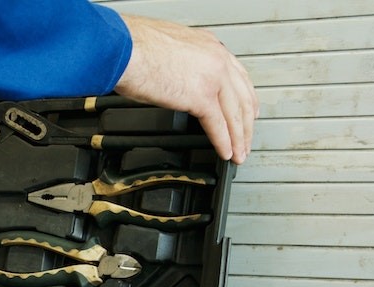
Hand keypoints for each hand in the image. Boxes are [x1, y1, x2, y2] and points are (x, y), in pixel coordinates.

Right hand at [114, 15, 257, 163]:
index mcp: (209, 45)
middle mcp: (216, 59)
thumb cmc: (134, 47)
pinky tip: (226, 152)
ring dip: (239, 137)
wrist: (125, 49)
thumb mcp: (169, 49)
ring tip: (239, 153)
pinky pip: (218, 125)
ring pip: (234, 113)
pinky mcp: (201, 97)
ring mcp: (212, 78)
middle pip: (242, 96)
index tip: (249, 110)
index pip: (237, 75)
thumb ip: (182, 64)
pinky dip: (224, 142)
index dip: (245, 97)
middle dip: (246, 123)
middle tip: (247, 139)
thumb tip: (176, 80)